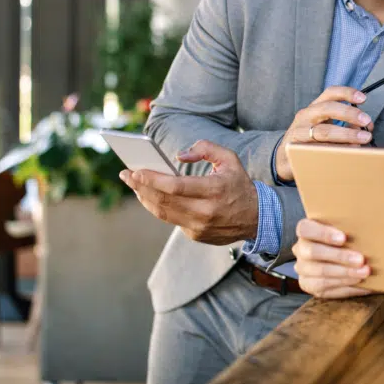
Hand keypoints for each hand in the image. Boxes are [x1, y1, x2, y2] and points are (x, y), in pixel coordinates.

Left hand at [121, 140, 258, 244]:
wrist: (256, 218)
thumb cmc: (239, 184)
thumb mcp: (230, 159)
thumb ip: (206, 148)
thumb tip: (179, 155)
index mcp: (215, 190)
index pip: (176, 186)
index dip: (152, 179)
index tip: (135, 171)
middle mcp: (206, 211)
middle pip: (163, 200)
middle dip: (140, 186)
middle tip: (126, 175)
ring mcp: (199, 226)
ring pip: (162, 213)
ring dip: (144, 198)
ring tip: (134, 185)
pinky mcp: (195, 235)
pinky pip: (171, 220)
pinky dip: (158, 207)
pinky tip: (150, 196)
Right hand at [275, 86, 374, 182]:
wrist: (283, 158)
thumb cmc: (309, 140)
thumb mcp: (326, 127)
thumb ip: (346, 125)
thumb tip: (365, 127)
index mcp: (315, 108)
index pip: (330, 93)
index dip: (347, 93)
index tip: (363, 98)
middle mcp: (305, 116)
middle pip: (327, 109)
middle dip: (349, 113)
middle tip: (366, 121)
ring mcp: (299, 132)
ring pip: (323, 131)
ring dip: (346, 134)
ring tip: (363, 139)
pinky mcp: (296, 149)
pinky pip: (318, 150)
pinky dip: (335, 151)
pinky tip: (348, 153)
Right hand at [291, 218, 372, 298]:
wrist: (338, 257)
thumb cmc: (344, 237)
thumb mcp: (344, 229)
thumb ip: (349, 227)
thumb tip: (370, 227)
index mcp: (305, 230)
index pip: (305, 229)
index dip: (323, 233)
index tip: (343, 238)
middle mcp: (300, 249)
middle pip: (313, 252)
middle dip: (339, 257)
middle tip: (360, 260)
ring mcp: (303, 269)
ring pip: (320, 273)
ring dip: (345, 274)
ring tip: (364, 273)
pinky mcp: (310, 286)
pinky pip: (326, 288)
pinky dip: (347, 287)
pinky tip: (362, 284)